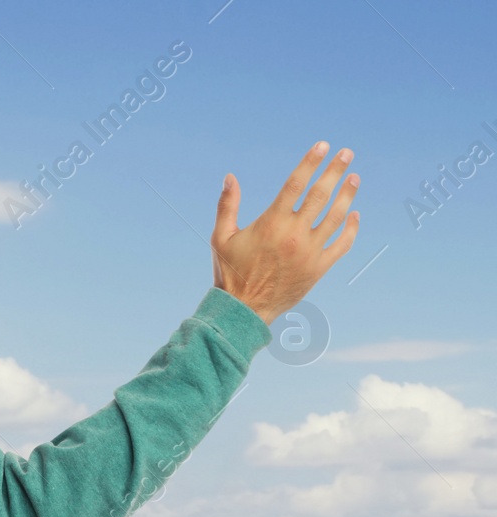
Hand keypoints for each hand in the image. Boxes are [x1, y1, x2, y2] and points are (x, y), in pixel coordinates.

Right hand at [212, 141, 360, 323]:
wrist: (243, 310)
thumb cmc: (229, 272)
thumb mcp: (221, 237)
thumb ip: (227, 206)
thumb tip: (230, 177)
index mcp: (271, 223)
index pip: (296, 184)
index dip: (311, 162)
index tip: (323, 147)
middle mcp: (294, 234)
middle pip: (321, 194)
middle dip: (335, 171)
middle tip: (347, 154)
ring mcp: (309, 251)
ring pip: (336, 216)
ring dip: (347, 195)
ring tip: (354, 179)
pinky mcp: (319, 268)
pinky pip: (342, 244)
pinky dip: (350, 229)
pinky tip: (354, 215)